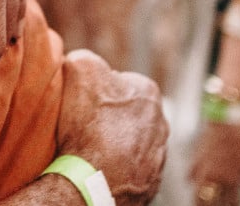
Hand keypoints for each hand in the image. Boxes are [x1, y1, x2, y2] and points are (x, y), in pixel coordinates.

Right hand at [56, 50, 167, 204]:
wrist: (98, 180)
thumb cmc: (90, 123)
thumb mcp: (79, 68)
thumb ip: (84, 57)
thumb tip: (81, 60)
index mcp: (148, 91)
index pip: (115, 80)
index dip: (92, 88)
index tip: (78, 100)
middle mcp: (161, 122)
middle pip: (124, 111)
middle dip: (105, 115)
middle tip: (80, 123)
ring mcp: (158, 155)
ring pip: (128, 140)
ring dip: (111, 142)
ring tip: (86, 148)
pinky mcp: (150, 182)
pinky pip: (128, 167)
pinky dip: (113, 166)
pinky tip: (96, 166)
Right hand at [189, 121, 239, 205]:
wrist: (227, 118)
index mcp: (234, 179)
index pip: (231, 203)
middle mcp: (218, 176)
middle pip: (209, 201)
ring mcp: (205, 168)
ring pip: (197, 192)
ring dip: (198, 200)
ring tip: (199, 204)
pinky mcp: (196, 158)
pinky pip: (191, 176)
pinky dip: (192, 182)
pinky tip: (192, 184)